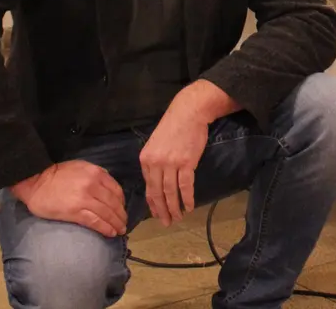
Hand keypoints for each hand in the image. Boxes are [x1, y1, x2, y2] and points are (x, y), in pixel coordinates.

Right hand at [9, 160, 126, 237]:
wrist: (35, 182)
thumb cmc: (56, 175)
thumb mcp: (80, 167)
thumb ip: (96, 175)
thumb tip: (107, 187)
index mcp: (96, 173)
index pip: (116, 190)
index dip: (122, 202)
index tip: (122, 209)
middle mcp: (93, 185)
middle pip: (113, 203)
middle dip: (121, 215)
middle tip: (124, 223)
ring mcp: (85, 199)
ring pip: (107, 213)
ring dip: (116, 224)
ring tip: (120, 231)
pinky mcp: (75, 212)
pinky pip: (95, 221)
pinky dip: (105, 228)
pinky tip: (110, 233)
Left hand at [139, 104, 209, 226]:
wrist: (188, 113)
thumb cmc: (173, 127)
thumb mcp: (156, 143)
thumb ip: (154, 161)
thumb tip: (157, 180)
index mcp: (145, 159)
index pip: (147, 186)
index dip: (152, 202)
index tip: (156, 213)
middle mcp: (155, 163)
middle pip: (157, 192)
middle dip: (161, 210)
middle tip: (166, 223)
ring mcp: (171, 163)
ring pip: (170, 192)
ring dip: (174, 208)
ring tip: (178, 218)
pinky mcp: (186, 163)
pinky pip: (185, 186)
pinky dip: (187, 198)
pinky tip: (189, 207)